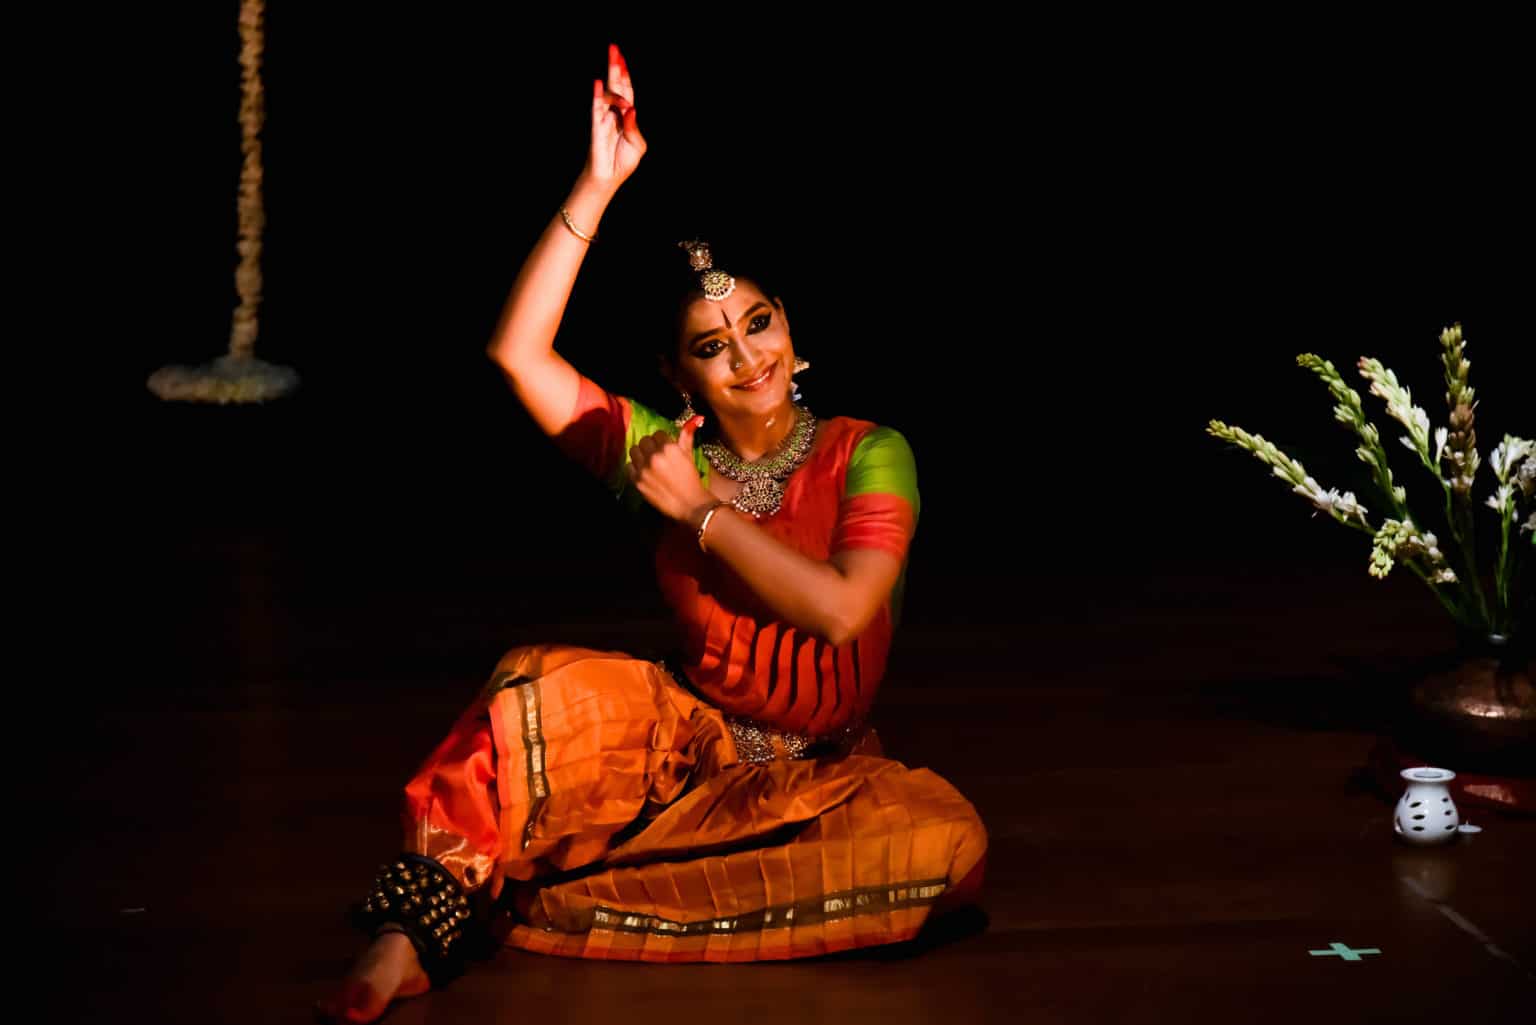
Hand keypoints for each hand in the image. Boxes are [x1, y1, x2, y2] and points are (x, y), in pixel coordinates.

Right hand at [584, 43, 645, 191]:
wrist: (610, 179)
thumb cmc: (623, 162)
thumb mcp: (637, 144)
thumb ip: (634, 126)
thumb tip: (630, 108)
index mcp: (626, 116)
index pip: (626, 90)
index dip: (624, 74)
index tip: (621, 57)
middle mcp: (614, 113)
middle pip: (615, 86)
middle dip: (615, 67)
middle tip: (613, 48)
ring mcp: (604, 119)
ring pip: (608, 95)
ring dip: (615, 86)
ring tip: (617, 72)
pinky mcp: (596, 128)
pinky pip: (596, 109)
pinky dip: (597, 97)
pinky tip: (598, 84)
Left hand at [626, 415, 714, 524]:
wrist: (689, 505)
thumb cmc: (691, 479)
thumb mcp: (689, 455)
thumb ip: (687, 435)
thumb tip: (697, 417)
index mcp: (669, 448)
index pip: (657, 434)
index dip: (662, 440)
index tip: (665, 448)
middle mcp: (654, 456)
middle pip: (644, 441)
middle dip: (650, 446)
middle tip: (656, 454)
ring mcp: (644, 469)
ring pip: (634, 451)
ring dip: (640, 454)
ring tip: (648, 462)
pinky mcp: (637, 481)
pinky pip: (628, 466)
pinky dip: (635, 468)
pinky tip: (643, 472)